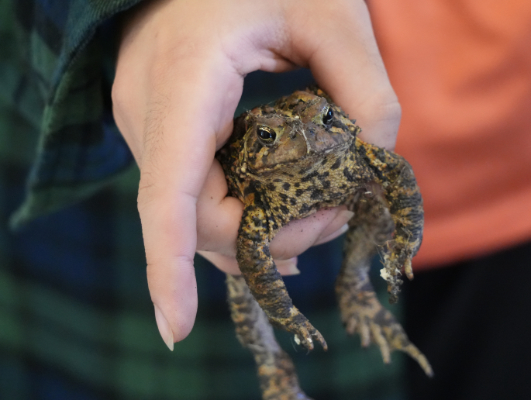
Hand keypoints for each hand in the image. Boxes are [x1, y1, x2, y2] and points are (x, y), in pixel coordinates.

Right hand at [112, 0, 400, 349]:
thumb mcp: (336, 15)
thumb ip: (369, 92)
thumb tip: (372, 164)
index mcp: (185, 77)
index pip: (168, 193)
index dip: (168, 268)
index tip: (175, 333)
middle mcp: (149, 108)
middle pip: (193, 215)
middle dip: (263, 238)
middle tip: (332, 221)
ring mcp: (145, 118)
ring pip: (190, 210)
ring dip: (251, 228)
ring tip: (312, 226)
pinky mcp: (157, 123)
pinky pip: (188, 190)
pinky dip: (233, 211)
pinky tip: (271, 219)